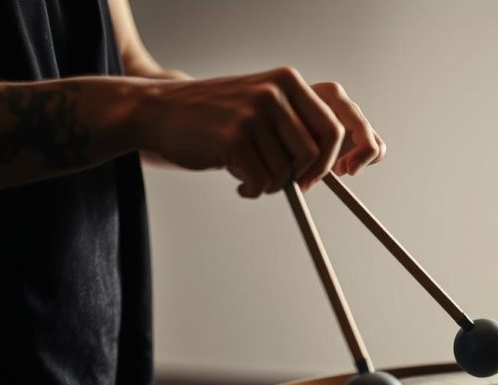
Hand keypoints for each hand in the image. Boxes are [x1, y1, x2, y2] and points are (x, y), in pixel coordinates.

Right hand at [138, 67, 385, 197]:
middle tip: (289, 186)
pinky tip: (239, 183)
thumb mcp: (263, 105)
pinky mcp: (234, 137)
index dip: (333, 159)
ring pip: (286, 171)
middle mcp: (274, 92)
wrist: (160, 110)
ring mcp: (253, 113)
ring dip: (271, 184)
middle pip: (314, 154)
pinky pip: (261, 181)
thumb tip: (337, 165)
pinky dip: (253, 190)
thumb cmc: (218, 117)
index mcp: (288, 82)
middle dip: (304, 177)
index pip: (334, 127)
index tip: (327, 176)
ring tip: (251, 175)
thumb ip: (297, 125)